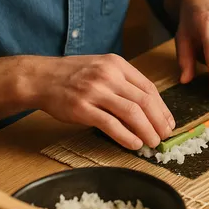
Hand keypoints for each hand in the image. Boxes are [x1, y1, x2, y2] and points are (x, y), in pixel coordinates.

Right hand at [30, 54, 174, 149]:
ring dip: (147, 130)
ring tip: (153, 142)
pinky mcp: (82, 108)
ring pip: (132, 113)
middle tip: (165, 136)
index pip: (149, 87)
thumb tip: (149, 108)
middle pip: (144, 101)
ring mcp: (94, 91)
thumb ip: (124, 83)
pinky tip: (134, 144)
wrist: (40, 78)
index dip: (162, 108)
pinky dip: (126, 136)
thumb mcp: (102, 68)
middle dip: (159, 122)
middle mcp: (108, 75)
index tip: (169, 122)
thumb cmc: (73, 75)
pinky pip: (111, 124)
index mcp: (117, 64)